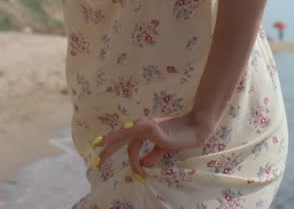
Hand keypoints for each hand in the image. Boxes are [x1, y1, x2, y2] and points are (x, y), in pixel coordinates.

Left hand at [93, 114, 214, 178]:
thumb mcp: (163, 148)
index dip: (120, 155)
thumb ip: (152, 155)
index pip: (127, 144)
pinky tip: (130, 140)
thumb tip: (143, 165)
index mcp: (143, 132)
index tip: (116, 167)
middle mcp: (143, 127)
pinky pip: (142, 130)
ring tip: (102, 143)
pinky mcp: (156, 128)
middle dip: (108, 147)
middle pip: (121, 137)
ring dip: (114, 137)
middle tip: (96, 160)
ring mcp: (149, 126)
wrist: (197, 128)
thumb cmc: (180, 136)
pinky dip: (134, 133)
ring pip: (127, 131)